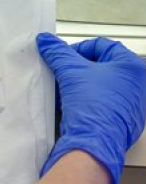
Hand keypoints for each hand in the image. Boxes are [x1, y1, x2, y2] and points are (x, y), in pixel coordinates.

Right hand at [36, 33, 145, 183]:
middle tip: (63, 72)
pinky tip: (74, 105)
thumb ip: (57, 52)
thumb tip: (46, 41)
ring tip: (66, 90)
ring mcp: (131, 102)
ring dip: (82, 85)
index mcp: (131, 66)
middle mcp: (136, 83)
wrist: (95, 142)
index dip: (78, 49)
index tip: (62, 57)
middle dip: (79, 68)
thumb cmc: (94, 106)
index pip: (101, 46)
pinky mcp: (122, 118)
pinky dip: (87, 100)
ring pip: (101, 84)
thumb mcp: (70, 71)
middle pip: (102, 65)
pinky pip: (102, 102)